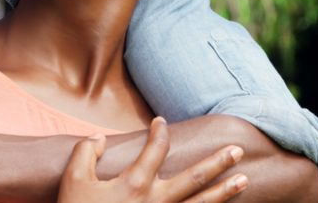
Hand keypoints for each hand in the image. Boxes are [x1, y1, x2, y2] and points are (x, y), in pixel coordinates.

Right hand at [58, 117, 248, 202]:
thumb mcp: (73, 180)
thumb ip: (85, 152)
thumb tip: (99, 138)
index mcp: (134, 184)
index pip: (156, 150)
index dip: (160, 133)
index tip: (160, 123)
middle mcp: (156, 202)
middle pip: (194, 178)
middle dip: (217, 163)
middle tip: (237, 150)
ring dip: (225, 192)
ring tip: (244, 179)